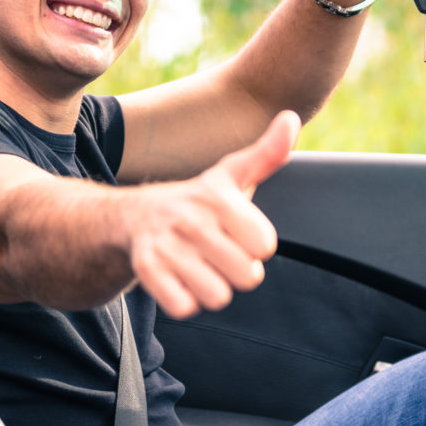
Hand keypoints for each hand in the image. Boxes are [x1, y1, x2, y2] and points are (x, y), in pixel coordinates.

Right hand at [123, 110, 299, 317]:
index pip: (265, 246)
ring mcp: (167, 244)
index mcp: (219, 197)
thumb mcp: (232, 174)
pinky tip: (179, 278)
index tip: (238, 232)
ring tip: (200, 265)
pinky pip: (185, 308)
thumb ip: (268, 153)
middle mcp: (192, 219)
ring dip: (213, 288)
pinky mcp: (146, 269)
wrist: (133, 215)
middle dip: (237, 270)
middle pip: (248, 276)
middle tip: (219, 251)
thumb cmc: (199, 201)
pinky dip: (185, 300)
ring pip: (218, 297)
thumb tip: (291, 117)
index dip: (256, 245)